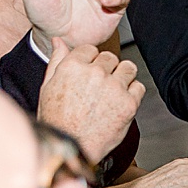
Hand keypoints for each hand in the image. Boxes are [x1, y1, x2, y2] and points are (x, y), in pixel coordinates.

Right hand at [36, 40, 143, 163]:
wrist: (72, 146)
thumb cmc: (57, 119)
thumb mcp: (48, 87)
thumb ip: (57, 61)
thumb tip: (59, 41)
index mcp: (73, 66)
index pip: (91, 49)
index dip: (90, 60)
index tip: (89, 71)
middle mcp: (95, 73)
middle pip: (110, 57)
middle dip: (106, 68)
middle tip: (100, 85)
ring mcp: (114, 88)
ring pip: (128, 68)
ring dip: (123, 76)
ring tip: (113, 90)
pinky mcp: (129, 103)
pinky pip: (139, 87)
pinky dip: (133, 92)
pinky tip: (120, 101)